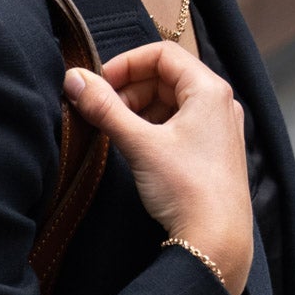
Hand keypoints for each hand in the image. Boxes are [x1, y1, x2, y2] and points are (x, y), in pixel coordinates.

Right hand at [60, 41, 252, 294]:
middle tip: (102, 112)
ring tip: (115, 132)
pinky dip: (153, 129)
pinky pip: (179, 126)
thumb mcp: (140, 144)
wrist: (216, 240)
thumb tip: (75, 81)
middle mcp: (220, 104)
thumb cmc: (187, 189)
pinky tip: (136, 149)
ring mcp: (218, 129)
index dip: (126, 64)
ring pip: (170, 103)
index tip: (99, 85)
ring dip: (138, 110)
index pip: (163, 54)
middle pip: (166, 78)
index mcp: (209, 90)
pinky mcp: (212, 153)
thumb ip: (105, 109)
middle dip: (129, 90)